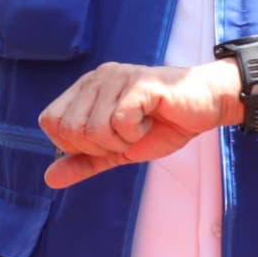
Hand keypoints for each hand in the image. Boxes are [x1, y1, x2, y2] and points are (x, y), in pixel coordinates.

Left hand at [38, 59, 237, 188]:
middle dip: (99, 147)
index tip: (106, 141)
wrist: (208, 106)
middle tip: (127, 137)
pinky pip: (120, 122)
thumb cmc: (164, 124)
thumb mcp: (118, 150)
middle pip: (69, 128)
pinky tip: (151, 122)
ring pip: (93, 128)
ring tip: (141, 129)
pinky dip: (135, 134)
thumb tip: (49, 178)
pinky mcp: (140, 83)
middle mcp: (97, 78)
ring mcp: (118, 77)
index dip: (74, 143)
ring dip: (120, 142)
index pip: (50, 121)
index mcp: (85, 89)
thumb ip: (85, 162)